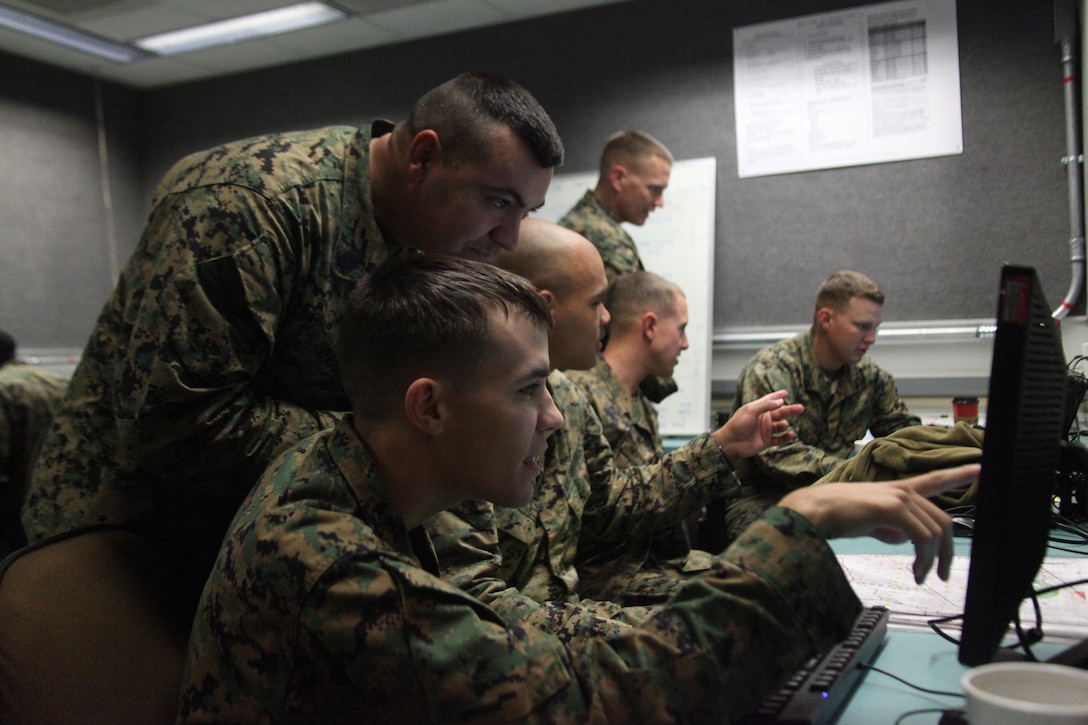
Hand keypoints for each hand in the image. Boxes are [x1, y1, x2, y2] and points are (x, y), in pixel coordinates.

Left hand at [712, 390, 803, 459]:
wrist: (731, 443)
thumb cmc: (738, 424)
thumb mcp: (751, 410)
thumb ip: (766, 405)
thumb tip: (781, 401)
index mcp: (758, 409)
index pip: (770, 400)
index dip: (778, 396)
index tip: (786, 393)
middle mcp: (763, 419)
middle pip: (780, 413)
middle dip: (790, 410)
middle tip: (801, 408)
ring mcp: (765, 430)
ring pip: (781, 426)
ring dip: (785, 424)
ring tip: (784, 424)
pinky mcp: (766, 441)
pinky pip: (780, 439)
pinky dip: (786, 437)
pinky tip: (791, 434)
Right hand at [779, 463, 980, 583]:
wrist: (814, 511)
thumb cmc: (835, 517)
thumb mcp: (870, 523)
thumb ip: (890, 528)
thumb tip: (906, 540)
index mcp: (897, 491)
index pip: (935, 479)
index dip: (960, 474)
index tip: (981, 468)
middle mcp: (903, 491)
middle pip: (943, 520)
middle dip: (947, 551)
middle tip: (942, 574)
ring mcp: (899, 497)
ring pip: (935, 532)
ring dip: (932, 560)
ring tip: (920, 576)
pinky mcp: (894, 508)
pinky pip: (923, 537)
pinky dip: (924, 558)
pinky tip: (915, 570)